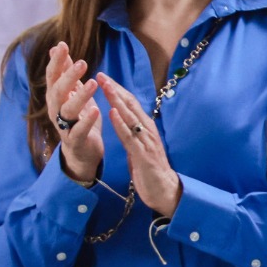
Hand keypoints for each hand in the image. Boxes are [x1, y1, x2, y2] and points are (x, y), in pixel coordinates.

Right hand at [45, 41, 104, 183]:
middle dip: (68, 76)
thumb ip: (66, 73)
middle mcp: (55, 110)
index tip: (63, 45)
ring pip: (68, 110)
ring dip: (80, 95)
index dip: (56, 61)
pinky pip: (79, 130)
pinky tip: (96, 110)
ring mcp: (63, 126)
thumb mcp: (73, 93)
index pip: (53, 76)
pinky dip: (86, 121)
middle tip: (82, 62)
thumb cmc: (78, 118)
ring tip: (93, 83)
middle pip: (58, 91)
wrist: (81, 151)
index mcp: (56, 97)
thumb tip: (57, 48)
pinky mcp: (75, 140)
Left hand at [95, 74, 179, 218]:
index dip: (117, 90)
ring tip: (105, 87)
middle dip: (115, 89)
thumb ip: (132, 134)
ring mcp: (146, 142)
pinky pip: (130, 137)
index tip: (104, 77)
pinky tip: (112, 113)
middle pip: (130, 105)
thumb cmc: (151, 170)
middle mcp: (147, 130)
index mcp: (145, 128)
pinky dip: (120, 124)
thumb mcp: (139, 148)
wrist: (165, 192)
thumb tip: (122, 122)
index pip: (130, 104)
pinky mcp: (143, 155)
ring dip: (116, 101)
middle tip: (101, 74)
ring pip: (130, 117)